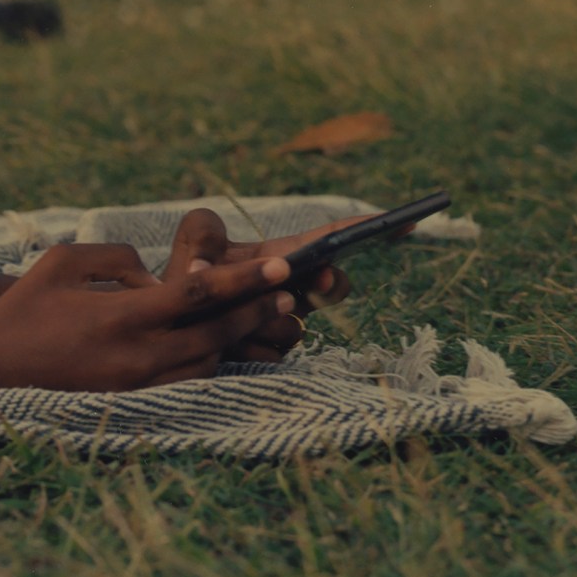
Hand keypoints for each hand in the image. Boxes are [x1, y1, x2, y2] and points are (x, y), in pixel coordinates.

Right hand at [0, 239, 297, 395]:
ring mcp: (136, 387)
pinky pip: (188, 385)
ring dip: (241, 338)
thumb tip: (154, 275)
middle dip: (257, 309)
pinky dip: (214, 363)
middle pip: (215, 333)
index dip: (245, 281)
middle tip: (291, 290)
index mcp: (120, 317)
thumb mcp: (62, 262)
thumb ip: (116, 259)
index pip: (198, 296)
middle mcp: (136, 357)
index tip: (281, 268)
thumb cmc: (24, 308)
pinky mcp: (132, 404)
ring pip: (209, 363)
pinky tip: (228, 345)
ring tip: (271, 315)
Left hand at [164, 208, 351, 362]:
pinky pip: (272, 354)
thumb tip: (203, 268)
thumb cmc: (190, 269)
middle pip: (333, 285)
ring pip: (295, 328)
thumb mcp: (195, 239)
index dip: (364, 231)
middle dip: (330, 282)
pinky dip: (247, 345)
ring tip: (232, 316)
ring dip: (264, 320)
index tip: (403, 223)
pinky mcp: (270, 353)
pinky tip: (227, 341)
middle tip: (322, 275)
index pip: (330, 241)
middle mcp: (293, 289)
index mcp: (282, 256)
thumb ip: (203, 234)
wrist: (174, 316)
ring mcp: (285, 323)